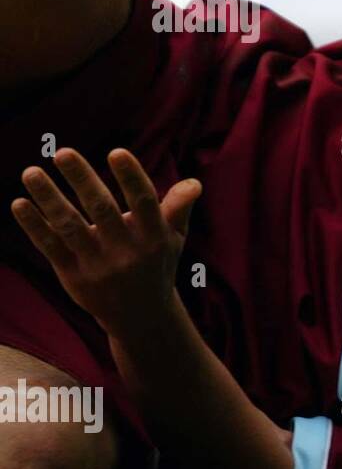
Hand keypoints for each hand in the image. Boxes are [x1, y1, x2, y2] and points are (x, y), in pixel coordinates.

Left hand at [10, 148, 201, 337]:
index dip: (131, 177)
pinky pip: (51, 247)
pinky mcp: (74, 276)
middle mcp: (126, 251)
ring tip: (31, 172)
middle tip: (63, 152)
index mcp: (154, 237)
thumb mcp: (175, 239)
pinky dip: (34, 226)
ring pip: (71, 227)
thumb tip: (194, 182)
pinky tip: (20, 203)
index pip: (144, 202)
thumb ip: (179, 208)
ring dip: (49, 198)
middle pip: (102, 210)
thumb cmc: (157, 266)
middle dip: (82, 180)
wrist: (140, 317)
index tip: (116, 151)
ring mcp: (98, 265)